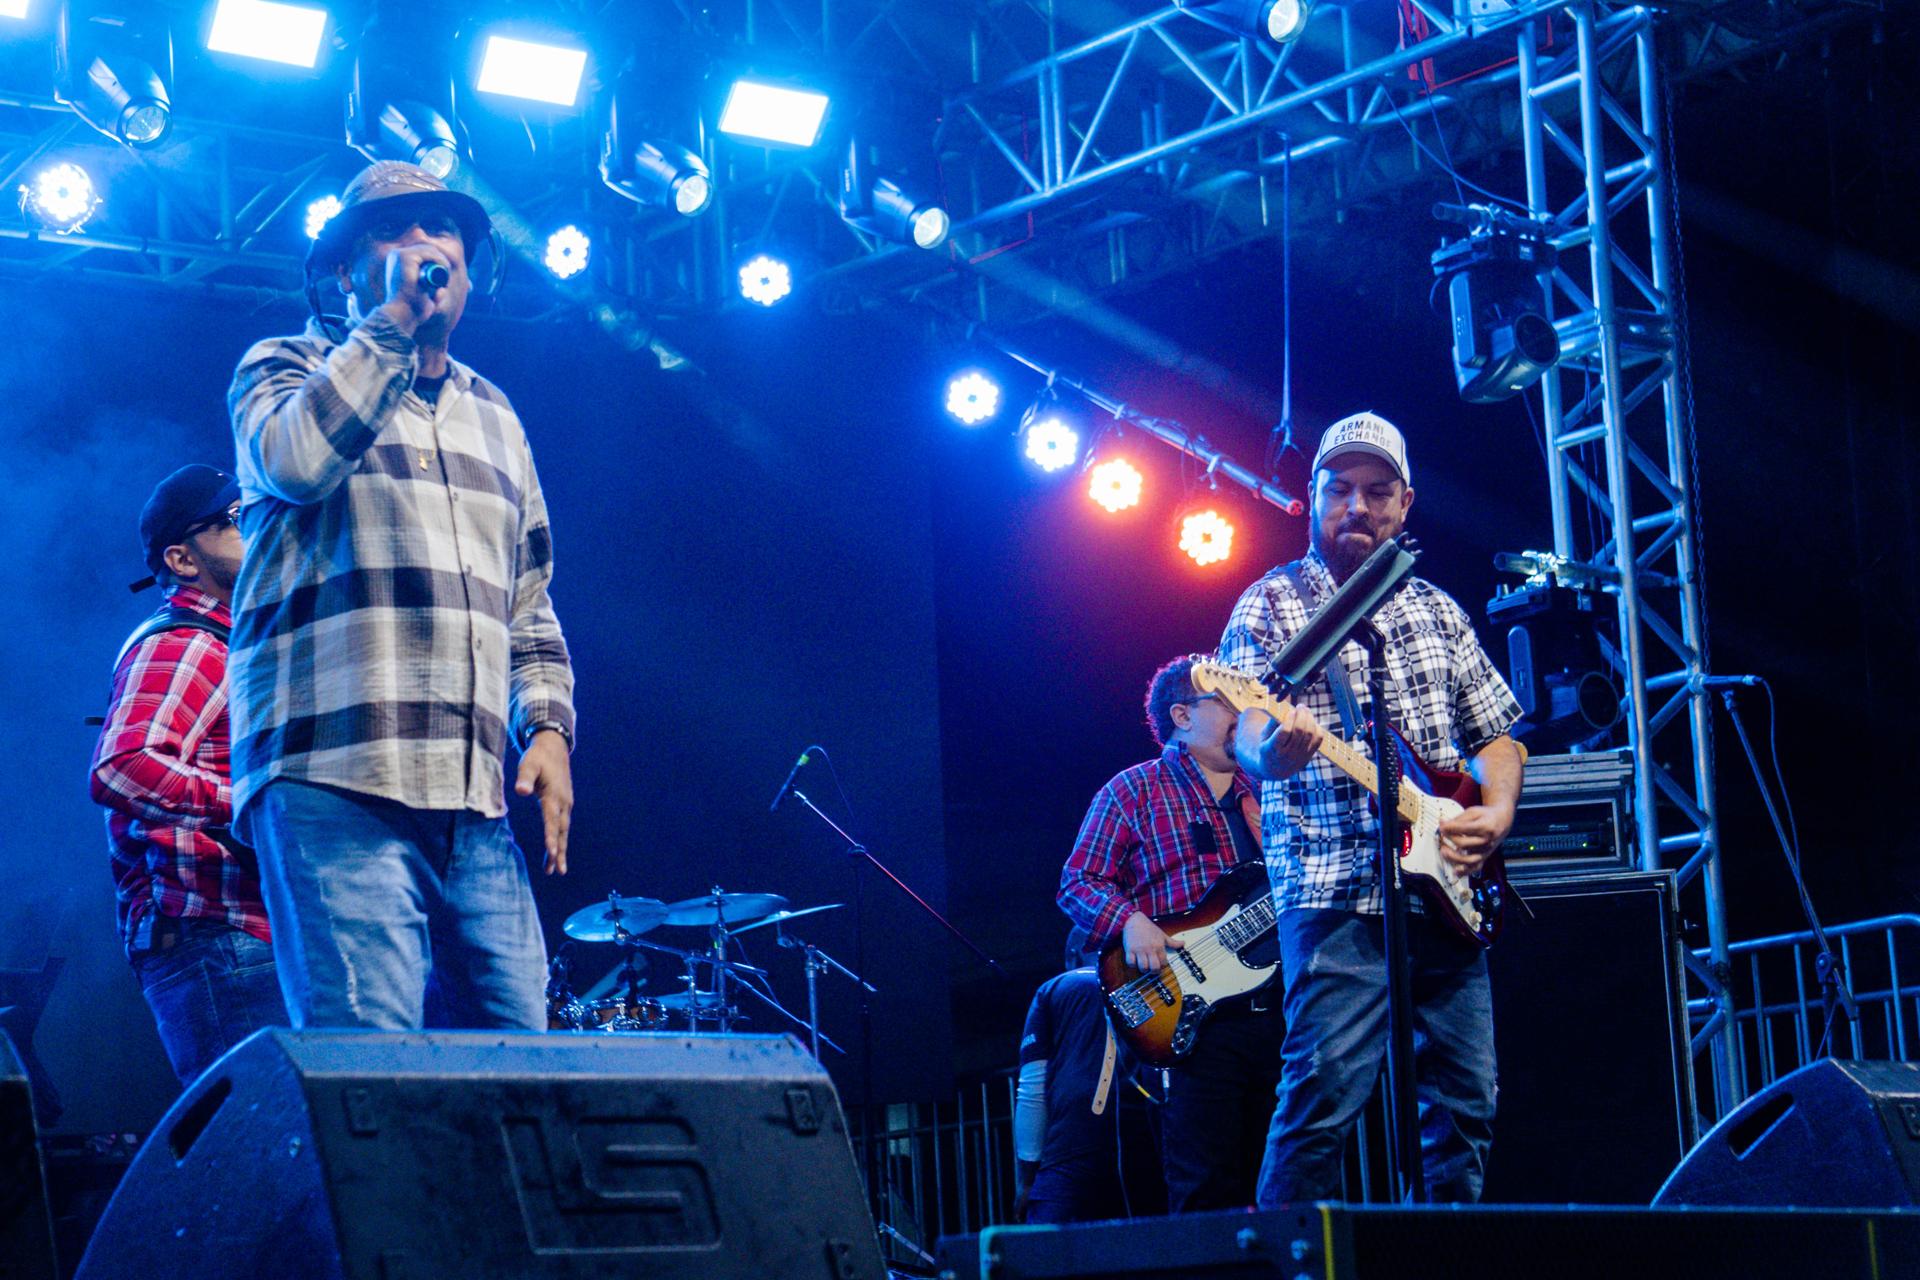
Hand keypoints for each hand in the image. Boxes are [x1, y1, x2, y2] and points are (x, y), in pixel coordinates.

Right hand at [377, 245, 453, 334]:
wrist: (403, 315)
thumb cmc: (412, 309)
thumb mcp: (422, 297)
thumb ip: (430, 293)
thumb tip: (442, 291)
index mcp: (397, 262)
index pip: (422, 253)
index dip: (437, 261)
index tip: (445, 276)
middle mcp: (396, 255)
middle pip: (426, 249)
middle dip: (441, 260)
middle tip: (447, 277)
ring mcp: (399, 254)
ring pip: (429, 249)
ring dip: (442, 261)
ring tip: (445, 277)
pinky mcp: (405, 256)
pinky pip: (428, 252)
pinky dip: (439, 260)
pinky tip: (443, 270)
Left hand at [515, 730, 572, 874]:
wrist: (554, 748)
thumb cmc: (538, 757)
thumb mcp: (528, 764)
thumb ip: (524, 778)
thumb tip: (521, 792)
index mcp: (554, 795)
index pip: (552, 820)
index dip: (550, 836)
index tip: (550, 852)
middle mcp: (563, 802)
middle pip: (561, 831)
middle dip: (558, 851)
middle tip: (557, 870)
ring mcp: (565, 804)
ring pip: (563, 831)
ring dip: (559, 850)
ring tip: (555, 869)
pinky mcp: (563, 804)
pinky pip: (561, 826)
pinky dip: (558, 840)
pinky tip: (554, 851)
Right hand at [1121, 911, 1181, 971]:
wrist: (1134, 920)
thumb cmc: (1148, 928)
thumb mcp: (1162, 934)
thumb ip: (1172, 942)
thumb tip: (1183, 943)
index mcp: (1159, 946)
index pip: (1164, 962)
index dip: (1162, 966)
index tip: (1160, 964)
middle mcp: (1150, 949)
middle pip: (1154, 967)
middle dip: (1154, 971)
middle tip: (1152, 969)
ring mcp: (1139, 950)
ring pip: (1143, 967)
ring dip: (1143, 969)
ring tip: (1143, 966)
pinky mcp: (1130, 949)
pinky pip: (1130, 962)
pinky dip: (1132, 965)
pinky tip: (1134, 961)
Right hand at [1252, 703, 1324, 779]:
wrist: (1275, 769)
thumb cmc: (1268, 746)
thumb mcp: (1264, 736)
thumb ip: (1273, 723)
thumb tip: (1285, 707)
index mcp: (1272, 749)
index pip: (1284, 732)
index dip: (1290, 719)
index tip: (1291, 711)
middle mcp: (1287, 754)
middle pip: (1299, 731)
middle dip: (1302, 715)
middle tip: (1301, 706)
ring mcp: (1299, 756)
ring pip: (1310, 734)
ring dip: (1310, 719)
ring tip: (1305, 711)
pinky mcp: (1309, 756)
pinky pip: (1318, 739)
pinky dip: (1317, 727)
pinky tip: (1311, 721)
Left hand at [1437, 804, 1513, 874]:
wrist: (1502, 822)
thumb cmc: (1486, 817)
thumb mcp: (1473, 812)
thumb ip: (1458, 819)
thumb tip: (1443, 823)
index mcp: (1485, 827)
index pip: (1464, 829)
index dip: (1450, 827)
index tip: (1442, 826)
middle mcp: (1486, 841)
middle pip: (1464, 844)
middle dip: (1450, 839)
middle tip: (1442, 834)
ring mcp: (1486, 851)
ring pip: (1469, 859)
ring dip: (1453, 857)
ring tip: (1444, 851)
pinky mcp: (1485, 857)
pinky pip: (1475, 868)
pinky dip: (1465, 872)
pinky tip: (1455, 871)